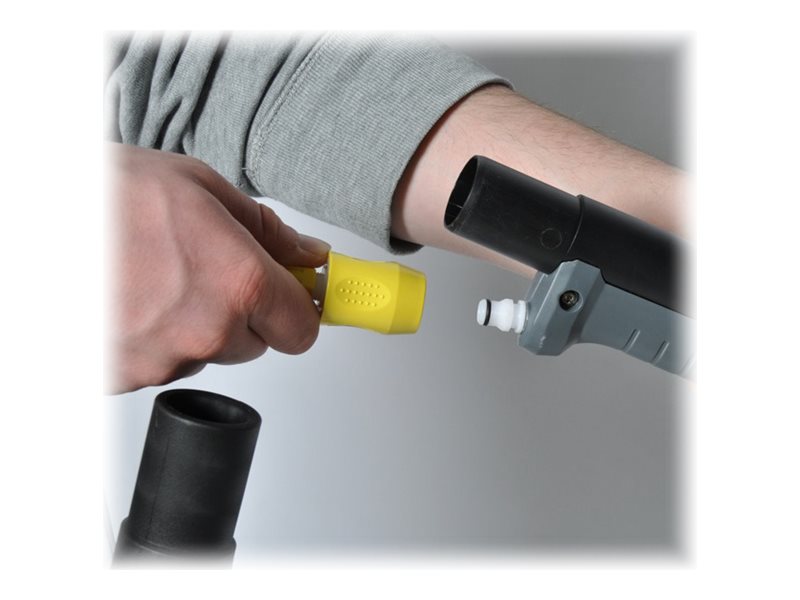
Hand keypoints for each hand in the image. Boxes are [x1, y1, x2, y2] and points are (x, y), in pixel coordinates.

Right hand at [108, 144, 328, 392]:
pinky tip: (127, 301)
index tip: (288, 298)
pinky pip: (158, 364)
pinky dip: (149, 339)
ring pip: (203, 354)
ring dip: (189, 325)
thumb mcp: (200, 188)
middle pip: (254, 344)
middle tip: (199, 270)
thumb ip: (265, 230)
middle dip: (239, 313)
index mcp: (237, 283)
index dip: (296, 310)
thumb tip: (305, 255)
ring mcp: (160, 361)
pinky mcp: (122, 378)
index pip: (302, 330)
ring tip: (151, 278)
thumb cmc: (104, 194)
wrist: (28, 219)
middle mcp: (205, 331)